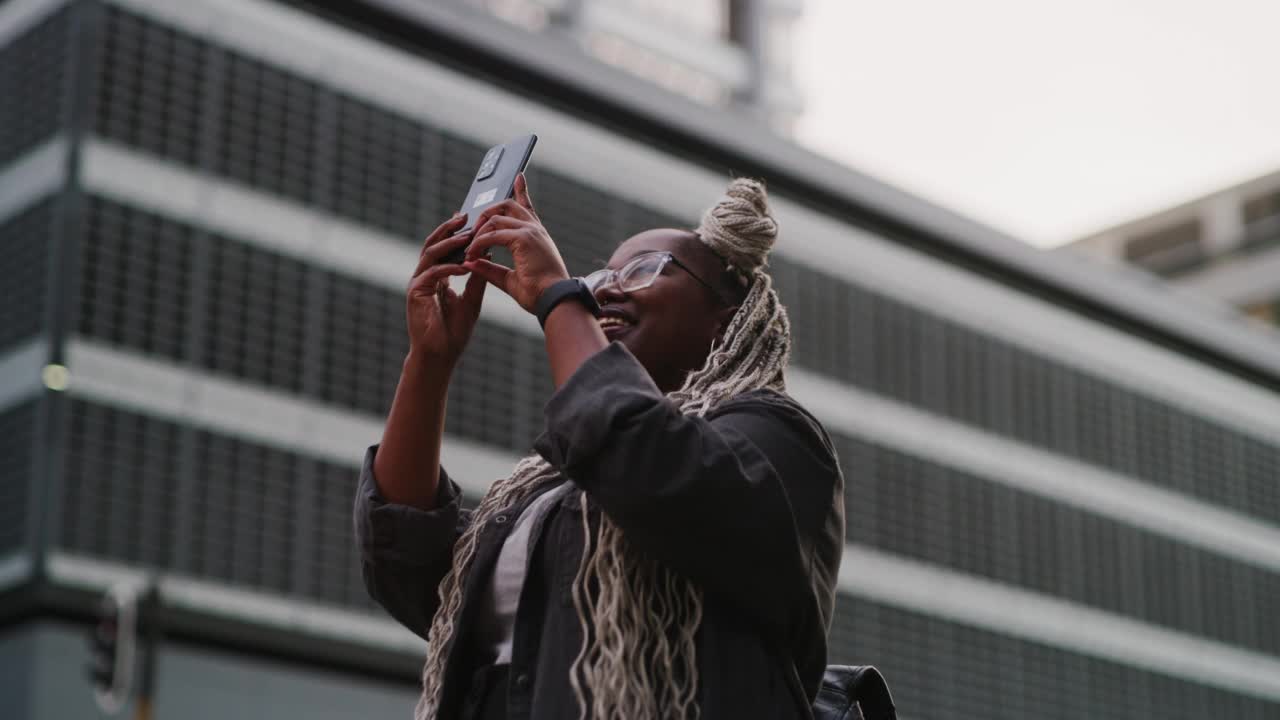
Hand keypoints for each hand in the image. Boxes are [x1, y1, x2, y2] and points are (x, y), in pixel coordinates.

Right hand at [405, 213, 486, 366]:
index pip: (444, 247)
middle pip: (434, 244)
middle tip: (464, 216)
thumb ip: (476, 277)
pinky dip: (449, 267)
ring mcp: (418, 283)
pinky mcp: (415, 293)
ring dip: (449, 243)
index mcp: (436, 276)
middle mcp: (424, 276)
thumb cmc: (455, 331)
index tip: (468, 218)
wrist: (441, 355)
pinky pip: (433, 273)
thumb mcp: (472, 298)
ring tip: (466, 235)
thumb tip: (487, 254)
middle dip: (448, 229)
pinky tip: (465, 265)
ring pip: (430, 254)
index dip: (454, 232)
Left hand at [462, 174, 569, 312]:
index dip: (522, 190)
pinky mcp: (524, 238)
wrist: (554, 301)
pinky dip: (479, 243)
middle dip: (485, 214)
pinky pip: (492, 234)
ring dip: (478, 231)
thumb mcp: (509, 279)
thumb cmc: (538, 294)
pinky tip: (473, 254)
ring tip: (469, 248)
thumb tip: (471, 263)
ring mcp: (531, 231)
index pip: (527, 207)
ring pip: (496, 217)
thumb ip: (490, 268)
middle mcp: (535, 229)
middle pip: (507, 205)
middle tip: (472, 232)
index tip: (519, 177)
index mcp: (537, 236)